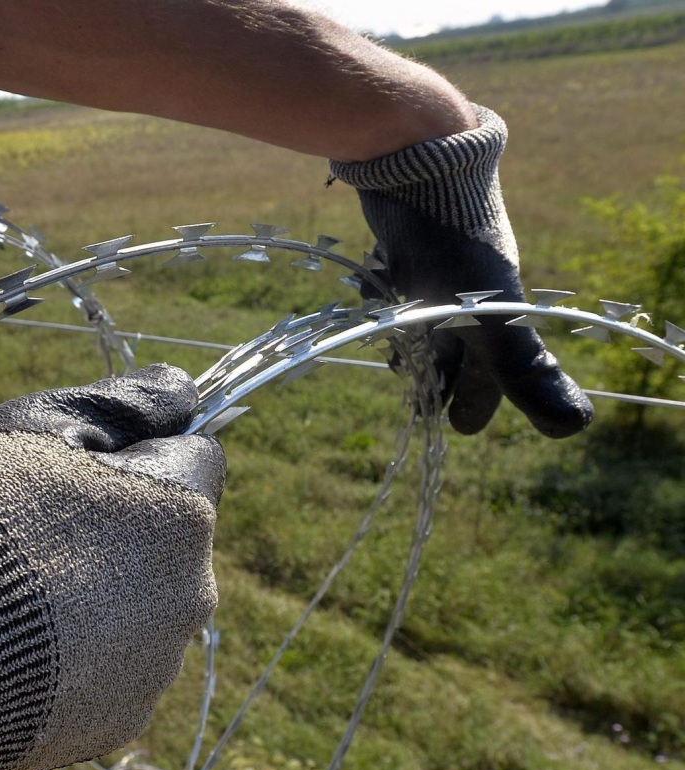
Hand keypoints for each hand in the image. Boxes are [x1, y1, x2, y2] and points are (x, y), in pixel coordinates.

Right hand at [0, 364, 224, 769]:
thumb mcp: (30, 428)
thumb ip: (121, 403)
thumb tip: (184, 390)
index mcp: (179, 516)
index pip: (191, 457)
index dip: (127, 451)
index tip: (61, 465)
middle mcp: (187, 598)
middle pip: (161, 539)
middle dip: (108, 525)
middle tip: (15, 528)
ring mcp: (151, 671)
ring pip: (131, 607)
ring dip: (85, 593)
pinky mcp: (110, 726)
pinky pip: (99, 671)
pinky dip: (63, 658)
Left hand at [330, 105, 592, 437]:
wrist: (418, 160)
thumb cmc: (451, 239)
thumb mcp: (486, 313)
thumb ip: (522, 369)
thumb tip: (575, 427)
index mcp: (495, 314)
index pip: (491, 372)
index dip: (477, 401)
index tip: (462, 428)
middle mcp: (471, 291)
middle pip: (457, 345)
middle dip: (444, 374)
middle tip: (425, 398)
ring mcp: (439, 264)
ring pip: (427, 314)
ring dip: (414, 339)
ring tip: (397, 359)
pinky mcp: (408, 240)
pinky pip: (403, 280)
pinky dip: (393, 297)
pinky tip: (376, 297)